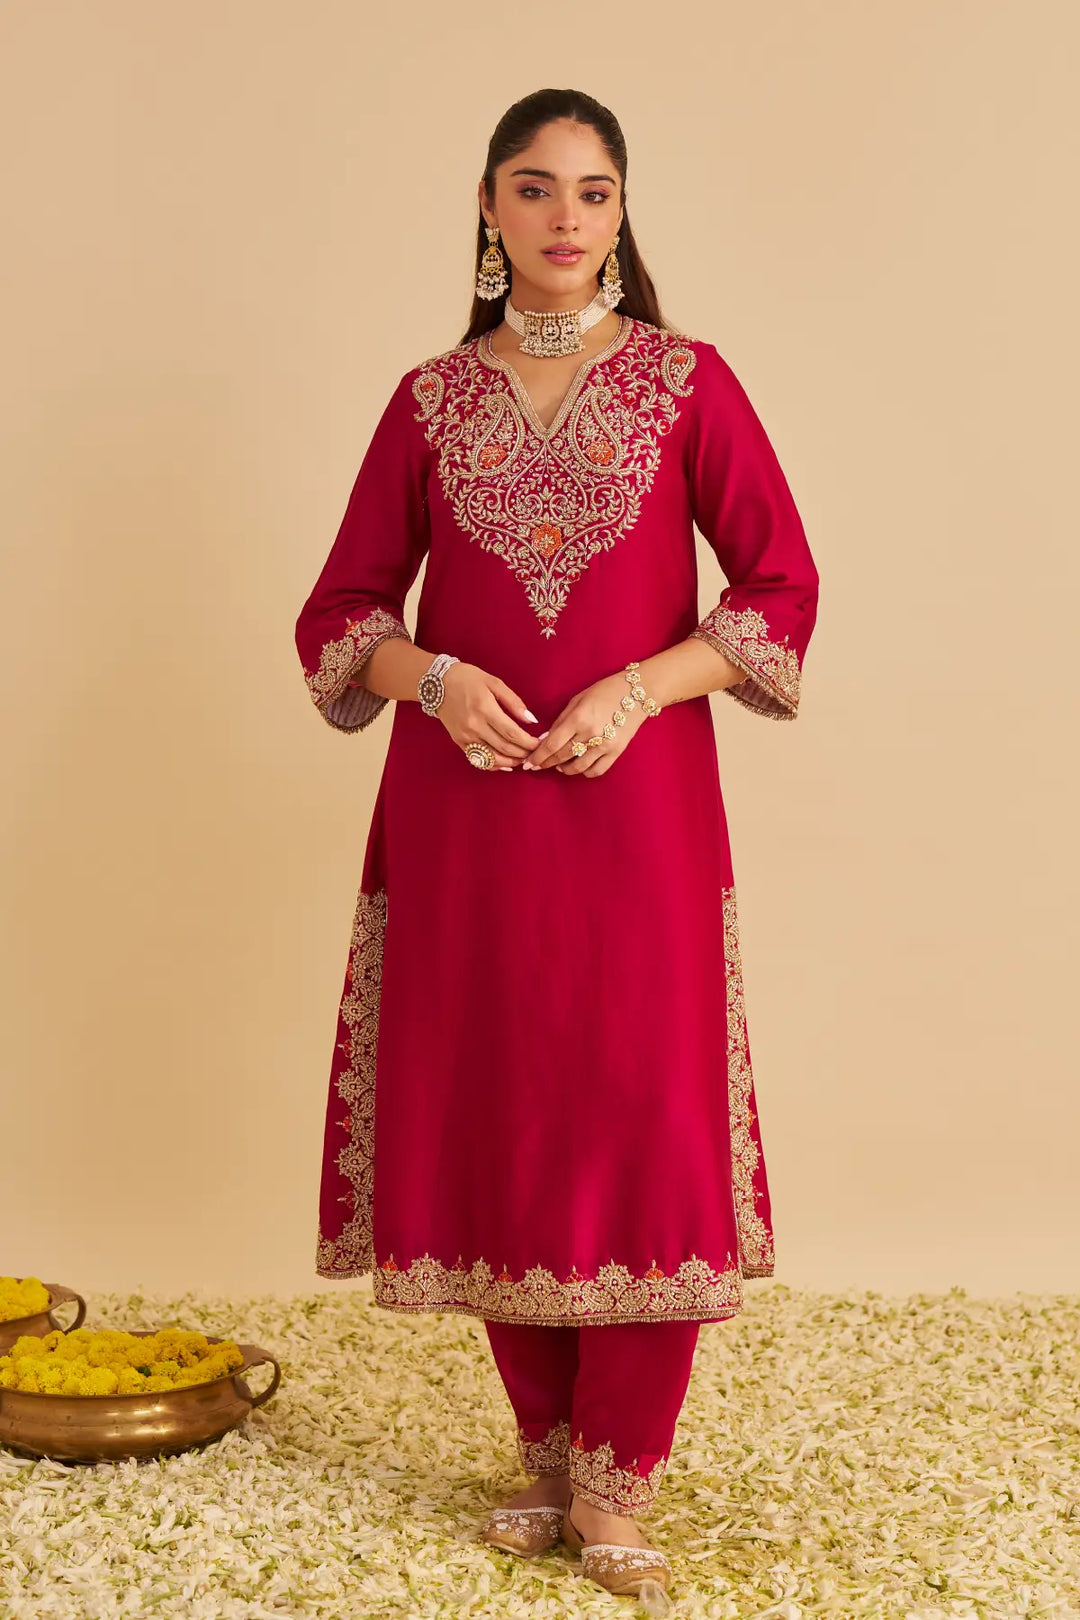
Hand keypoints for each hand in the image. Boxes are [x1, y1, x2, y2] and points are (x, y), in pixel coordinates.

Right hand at [435, 662, 540, 768]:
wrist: (437, 683)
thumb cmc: (467, 678)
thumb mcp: (493, 682)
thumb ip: (514, 702)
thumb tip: (531, 720)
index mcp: (485, 709)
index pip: (512, 733)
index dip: (528, 742)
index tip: (539, 743)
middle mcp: (474, 726)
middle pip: (504, 748)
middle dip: (523, 753)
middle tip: (534, 753)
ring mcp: (465, 736)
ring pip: (492, 758)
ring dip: (510, 762)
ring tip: (522, 760)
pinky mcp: (458, 741)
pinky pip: (478, 759)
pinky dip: (493, 765)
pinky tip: (505, 764)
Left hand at [525, 673, 644, 777]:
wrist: (637, 693)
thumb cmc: (604, 692)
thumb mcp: (577, 700)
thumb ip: (560, 722)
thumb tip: (543, 741)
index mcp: (578, 718)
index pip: (551, 745)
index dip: (537, 757)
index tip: (528, 763)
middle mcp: (591, 734)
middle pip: (561, 757)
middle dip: (545, 764)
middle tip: (536, 766)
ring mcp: (605, 745)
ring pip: (577, 767)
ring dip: (563, 769)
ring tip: (558, 766)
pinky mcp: (616, 752)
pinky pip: (596, 771)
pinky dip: (584, 772)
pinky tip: (578, 767)